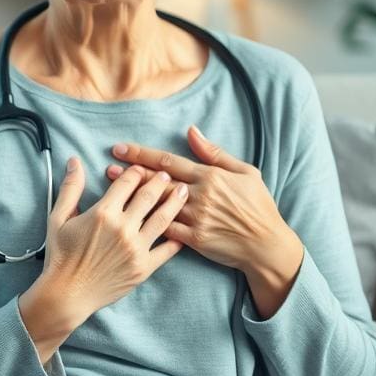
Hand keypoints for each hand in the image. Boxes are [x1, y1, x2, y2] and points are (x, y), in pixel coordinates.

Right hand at [40, 158, 187, 320]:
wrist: (67, 294)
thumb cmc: (60, 256)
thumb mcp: (59, 218)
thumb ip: (70, 188)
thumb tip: (74, 161)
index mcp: (103, 213)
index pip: (127, 183)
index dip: (136, 172)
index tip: (141, 168)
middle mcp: (123, 228)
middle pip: (149, 196)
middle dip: (159, 181)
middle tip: (167, 175)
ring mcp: (136, 248)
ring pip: (163, 219)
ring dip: (175, 202)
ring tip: (183, 192)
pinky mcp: (144, 268)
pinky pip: (167, 250)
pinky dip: (177, 239)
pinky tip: (184, 230)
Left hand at [104, 125, 295, 273]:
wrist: (267, 245)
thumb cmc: (258, 205)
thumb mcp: (245, 172)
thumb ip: (214, 153)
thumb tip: (192, 131)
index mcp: (209, 176)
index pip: (167, 161)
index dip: (141, 154)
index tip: (121, 149)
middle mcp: (199, 195)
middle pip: (156, 182)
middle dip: (130, 174)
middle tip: (109, 168)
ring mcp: (195, 219)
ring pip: (156, 205)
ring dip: (133, 196)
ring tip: (113, 188)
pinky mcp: (194, 240)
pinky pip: (165, 230)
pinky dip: (148, 223)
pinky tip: (129, 218)